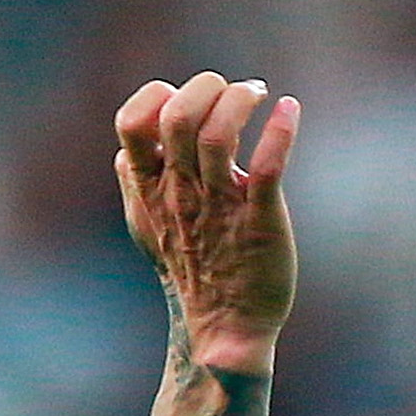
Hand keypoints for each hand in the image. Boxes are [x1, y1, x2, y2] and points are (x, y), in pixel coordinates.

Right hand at [111, 77, 302, 371]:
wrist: (222, 327)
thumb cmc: (187, 267)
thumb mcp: (146, 227)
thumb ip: (136, 183)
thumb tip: (126, 151)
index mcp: (150, 190)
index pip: (131, 125)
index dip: (153, 97)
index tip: (178, 98)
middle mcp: (182, 192)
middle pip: (178, 119)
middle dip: (204, 88)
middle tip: (231, 90)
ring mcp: (221, 206)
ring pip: (218, 136)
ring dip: (239, 101)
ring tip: (257, 92)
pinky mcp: (261, 222)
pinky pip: (268, 169)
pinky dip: (281, 133)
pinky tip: (290, 109)